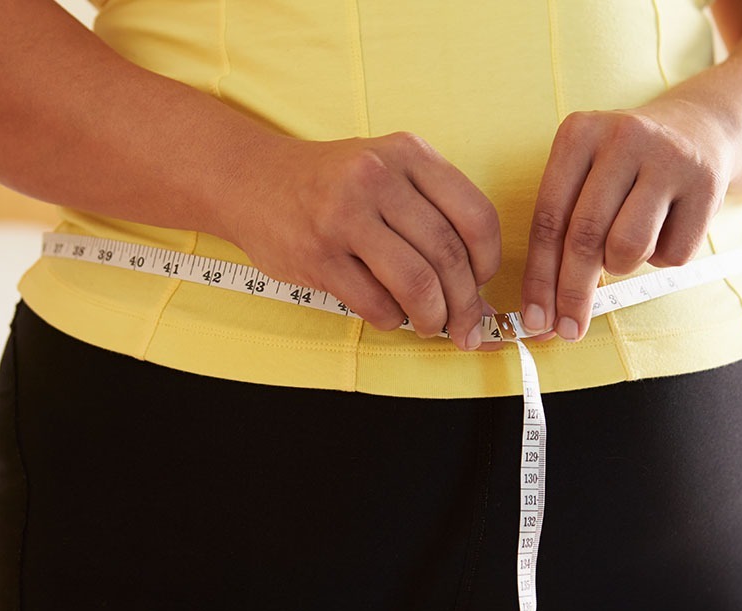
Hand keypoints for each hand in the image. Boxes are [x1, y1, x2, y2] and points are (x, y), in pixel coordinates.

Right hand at [228, 132, 501, 350]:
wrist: (251, 179)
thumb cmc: (332, 183)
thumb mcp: (388, 172)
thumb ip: (434, 217)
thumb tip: (480, 290)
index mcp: (408, 153)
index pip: (475, 216)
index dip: (489, 262)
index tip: (483, 283)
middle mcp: (378, 178)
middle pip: (448, 256)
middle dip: (467, 303)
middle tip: (467, 326)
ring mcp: (344, 216)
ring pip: (417, 283)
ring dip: (434, 317)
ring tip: (433, 325)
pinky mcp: (317, 255)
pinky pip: (375, 303)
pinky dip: (393, 320)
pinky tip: (391, 315)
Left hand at [520, 98, 735, 341]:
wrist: (699, 130)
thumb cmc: (624, 170)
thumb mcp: (585, 176)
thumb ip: (561, 230)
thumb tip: (543, 312)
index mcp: (578, 134)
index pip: (548, 219)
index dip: (539, 277)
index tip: (536, 319)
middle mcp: (622, 138)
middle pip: (585, 237)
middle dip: (573, 293)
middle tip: (568, 330)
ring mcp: (669, 158)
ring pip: (628, 247)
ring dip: (622, 265)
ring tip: (628, 246)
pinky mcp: (706, 184)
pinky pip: (673, 254)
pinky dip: (662, 258)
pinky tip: (666, 229)